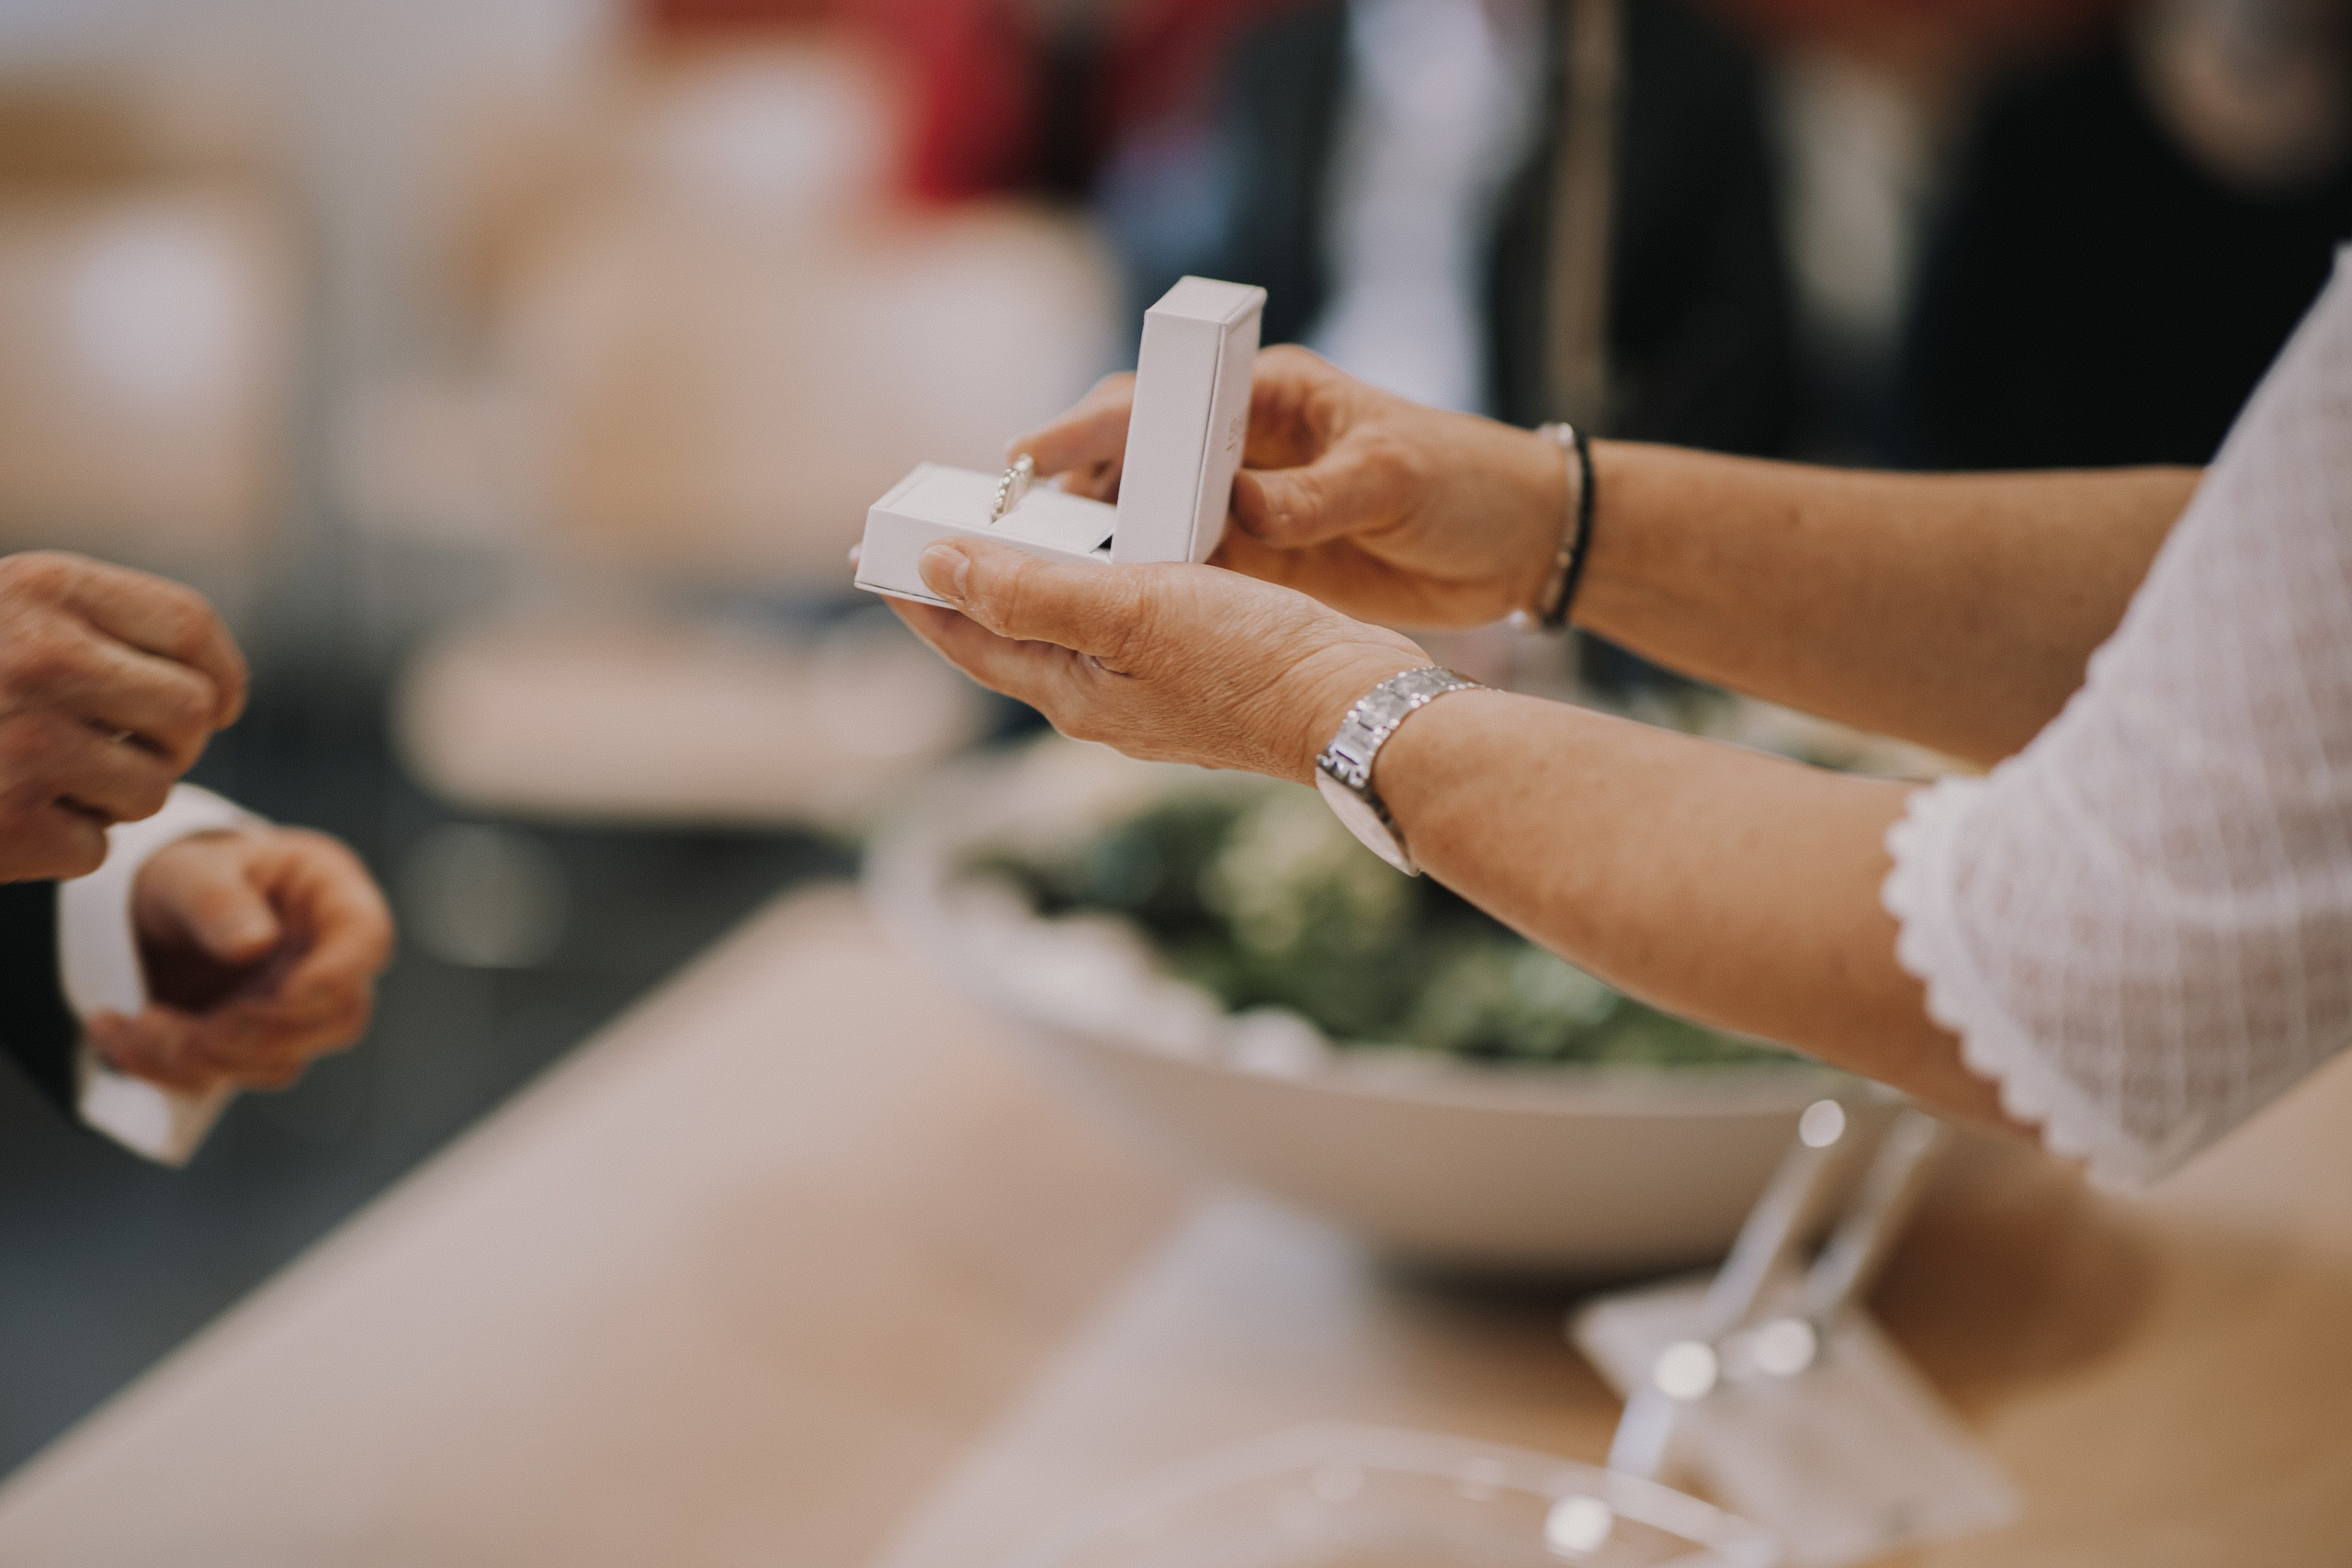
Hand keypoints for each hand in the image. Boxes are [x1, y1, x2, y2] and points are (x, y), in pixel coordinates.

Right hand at [0, 552, 248, 880]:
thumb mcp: (3, 614)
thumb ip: (97, 627)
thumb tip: (222, 691)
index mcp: (43, 588)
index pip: (188, 626)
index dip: (220, 673)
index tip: (221, 702)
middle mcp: (42, 657)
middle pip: (190, 714)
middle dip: (172, 743)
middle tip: (125, 751)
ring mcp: (24, 743)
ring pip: (152, 789)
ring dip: (114, 798)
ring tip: (46, 779)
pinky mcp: (7, 825)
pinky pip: (95, 848)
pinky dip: (61, 847)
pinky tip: (9, 817)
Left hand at [90, 827, 393, 1092]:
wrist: (153, 910)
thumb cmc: (191, 874)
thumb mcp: (192, 871)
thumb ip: (219, 901)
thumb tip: (255, 945)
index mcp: (332, 899)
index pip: (366, 941)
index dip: (336, 977)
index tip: (286, 997)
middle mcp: (328, 962)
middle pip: (337, 1019)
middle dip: (261, 1036)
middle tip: (197, 1031)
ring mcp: (296, 1011)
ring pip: (281, 1060)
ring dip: (205, 1058)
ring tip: (136, 1022)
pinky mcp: (257, 1047)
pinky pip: (230, 1076)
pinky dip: (172, 1069)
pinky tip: (123, 1036)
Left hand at [885, 537, 1427, 782]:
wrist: (1359, 709)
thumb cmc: (1252, 660)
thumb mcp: (1130, 612)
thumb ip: (1030, 592)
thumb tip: (940, 566)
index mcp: (1072, 692)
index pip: (968, 640)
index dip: (918, 595)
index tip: (874, 554)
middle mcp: (1103, 704)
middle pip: (1012, 637)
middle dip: (969, 587)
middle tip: (931, 533)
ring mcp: (1153, 697)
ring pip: (1070, 631)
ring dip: (1035, 583)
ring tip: (1013, 534)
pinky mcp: (1201, 678)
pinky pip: (1126, 626)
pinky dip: (1102, 585)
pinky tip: (1121, 555)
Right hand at [1013, 346, 1572, 629]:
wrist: (1520, 543)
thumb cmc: (1463, 483)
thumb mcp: (1390, 479)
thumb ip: (1314, 496)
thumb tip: (1242, 511)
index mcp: (1269, 394)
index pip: (1157, 402)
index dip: (1086, 428)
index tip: (1027, 456)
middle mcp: (1243, 444)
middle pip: (1129, 457)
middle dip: (1066, 488)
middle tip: (1001, 526)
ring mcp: (1245, 503)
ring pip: (1144, 516)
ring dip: (1093, 541)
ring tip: (1029, 572)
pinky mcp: (1258, 558)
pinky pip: (1180, 566)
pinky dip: (1140, 582)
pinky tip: (1098, 607)